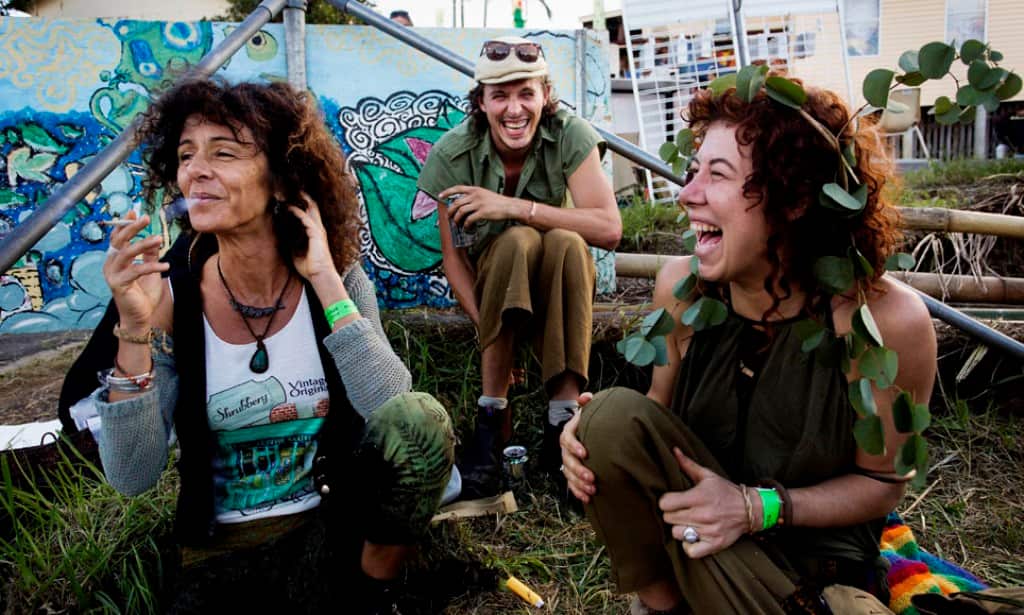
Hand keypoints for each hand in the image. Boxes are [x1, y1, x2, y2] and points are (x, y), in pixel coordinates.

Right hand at [102, 212, 167, 328]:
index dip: (124, 224)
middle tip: (145, 218)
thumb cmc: (143, 294)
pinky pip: (135, 271)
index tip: (134, 212)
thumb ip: (149, 255)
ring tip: (160, 239)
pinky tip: (166, 266)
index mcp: (116, 259)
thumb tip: (155, 238)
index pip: (117, 237)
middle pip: (118, 241)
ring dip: (143, 244)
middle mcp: (110, 264)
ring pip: (126, 253)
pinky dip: (151, 266)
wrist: (140, 317)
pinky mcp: (118, 285)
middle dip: (132, 228)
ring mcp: (112, 274)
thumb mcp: (149, 270)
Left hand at [288, 193, 337, 282]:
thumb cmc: (310, 267)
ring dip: (299, 201)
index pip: (309, 213)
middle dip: (303, 197)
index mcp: (314, 232)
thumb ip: (292, 243)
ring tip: (288, 194)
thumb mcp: (296, 253)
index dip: (301, 204)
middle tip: (290, 188)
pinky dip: (297, 212)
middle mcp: (318, 228)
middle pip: (312, 206)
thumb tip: (282, 238)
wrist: (320, 276)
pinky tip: (289, 207)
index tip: (289, 198)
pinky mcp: (316, 234)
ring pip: (310, 209)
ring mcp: (318, 230)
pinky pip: (306, 219)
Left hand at [438, 185, 519, 227]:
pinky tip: (466, 228)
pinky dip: (465, 225)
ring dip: (456, 219)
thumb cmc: (498, 202)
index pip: (458, 188)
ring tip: (457, 224)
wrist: (510, 206)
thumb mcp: (485, 194)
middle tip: (449, 217)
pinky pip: (469, 220)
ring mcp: (479, 204)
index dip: (447, 192)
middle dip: (450, 211)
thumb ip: (474, 196)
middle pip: (456, 202)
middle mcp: (476, 195)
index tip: (440, 196)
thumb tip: (463, 203)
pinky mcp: (483, 213)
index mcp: (475, 189)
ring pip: (461, 212)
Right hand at [559, 392, 594, 502]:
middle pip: (566, 460)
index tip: (586, 453)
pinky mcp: (572, 473)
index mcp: (569, 432)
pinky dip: (577, 492)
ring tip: (592, 490)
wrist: (595, 432)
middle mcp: (566, 448)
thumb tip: (585, 397)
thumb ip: (588, 403)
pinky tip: (587, 499)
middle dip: (578, 470)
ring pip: (567, 474)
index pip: (566, 438)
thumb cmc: (594, 420)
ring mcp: (567, 461)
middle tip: (592, 478)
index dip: (574, 446)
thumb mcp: (592, 410)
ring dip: (578, 483)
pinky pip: (571, 484)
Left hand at [658, 448, 747, 558]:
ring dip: (680, 529)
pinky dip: (689, 546)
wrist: (750, 509)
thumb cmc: (725, 491)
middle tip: (682, 511)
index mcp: (699, 496)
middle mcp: (703, 514)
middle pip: (669, 518)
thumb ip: (688, 465)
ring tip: (689, 523)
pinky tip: (693, 537)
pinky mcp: (715, 544)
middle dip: (672, 514)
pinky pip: (691, 551)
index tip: (672, 501)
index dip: (666, 502)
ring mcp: (709, 531)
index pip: (665, 503)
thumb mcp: (708, 476)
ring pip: (677, 534)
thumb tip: (674, 450)